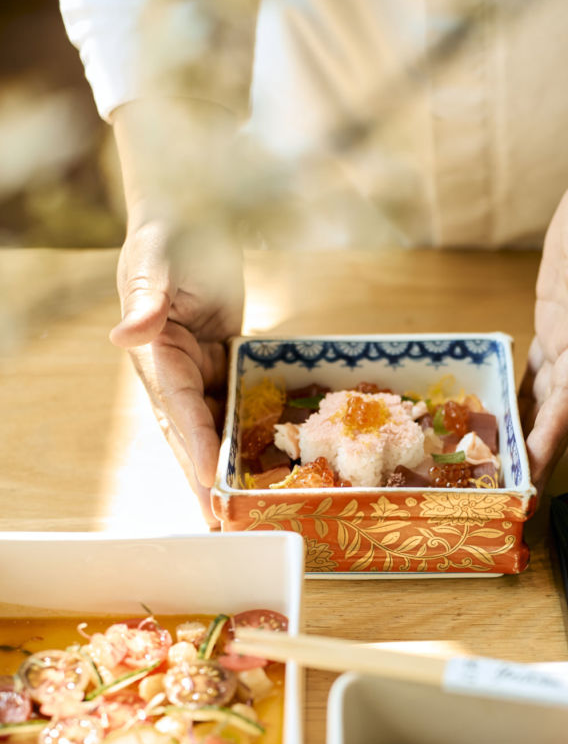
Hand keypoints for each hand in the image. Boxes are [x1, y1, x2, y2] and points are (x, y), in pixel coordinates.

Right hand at [110, 214, 243, 525]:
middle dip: (207, 480)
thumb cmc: (170, 237)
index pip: (178, 410)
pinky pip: (236, 409)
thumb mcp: (155, 263)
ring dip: (228, 470)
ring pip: (216, 431)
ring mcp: (201, 375)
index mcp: (157, 357)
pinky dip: (248, 438)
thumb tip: (125, 335)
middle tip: (223, 523)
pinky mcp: (224, 368)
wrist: (192, 219)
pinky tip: (266, 467)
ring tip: (243, 513)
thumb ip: (145, 299)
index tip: (210, 482)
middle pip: (193, 436)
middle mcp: (176, 375)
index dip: (195, 447)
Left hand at [519, 162, 567, 490]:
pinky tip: (498, 425)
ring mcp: (567, 341)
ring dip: (525, 437)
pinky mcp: (552, 326)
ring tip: (500, 474)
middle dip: (536, 456)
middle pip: (556, 415)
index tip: (537, 474)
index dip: (553, 438)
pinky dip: (517, 403)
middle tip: (512, 496)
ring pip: (542, 402)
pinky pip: (532, 376)